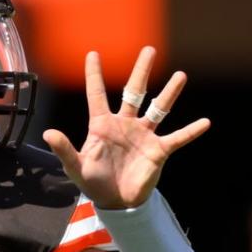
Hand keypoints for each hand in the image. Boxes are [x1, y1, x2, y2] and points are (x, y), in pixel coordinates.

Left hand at [42, 46, 210, 208]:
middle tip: (149, 50)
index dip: (94, 75)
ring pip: (158, 109)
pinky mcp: (158, 150)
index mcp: (102, 126)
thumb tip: (47, 132)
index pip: (97, 94)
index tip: (93, 53)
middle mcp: (124, 125)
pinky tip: (205, 122)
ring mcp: (143, 136)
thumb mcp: (76, 166)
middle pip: (134, 92)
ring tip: (181, 75)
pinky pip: (177, 138)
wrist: (116, 202)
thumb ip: (63, 149)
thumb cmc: (93, 182)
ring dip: (169, 93)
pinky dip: (190, 131)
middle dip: (141, 71)